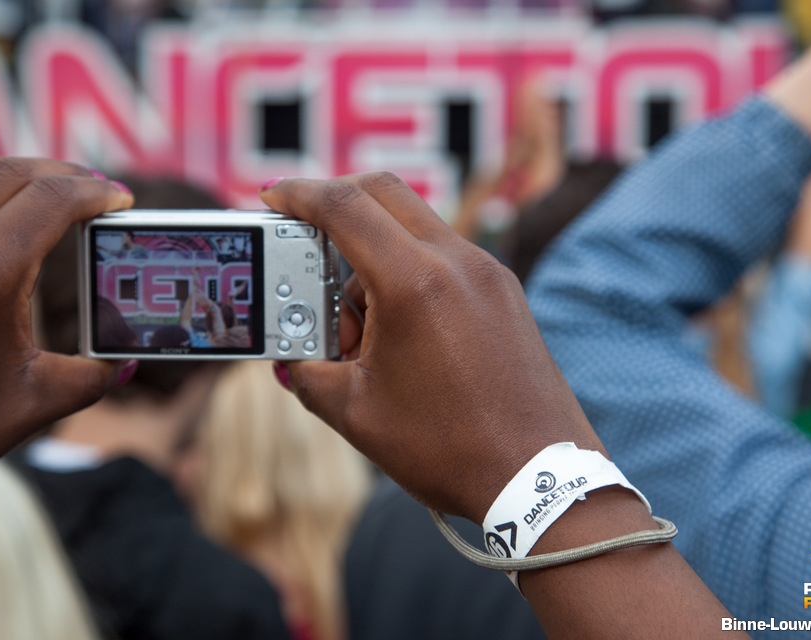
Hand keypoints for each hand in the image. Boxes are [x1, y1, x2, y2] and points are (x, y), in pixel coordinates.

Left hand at [0, 155, 132, 498]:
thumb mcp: (30, 406)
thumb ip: (90, 377)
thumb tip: (125, 362)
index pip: (52, 200)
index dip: (95, 192)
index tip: (121, 199)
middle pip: (11, 173)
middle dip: (63, 174)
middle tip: (96, 190)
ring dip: (12, 171)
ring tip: (46, 189)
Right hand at [261, 172, 599, 522]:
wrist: (537, 479)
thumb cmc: (451, 448)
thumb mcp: (356, 413)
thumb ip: (306, 374)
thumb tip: (290, 358)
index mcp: (415, 282)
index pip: (344, 205)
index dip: (298, 193)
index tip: (273, 197)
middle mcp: (458, 262)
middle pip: (384, 194)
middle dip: (335, 207)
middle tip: (305, 245)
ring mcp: (489, 273)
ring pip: (414, 230)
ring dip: (372, 258)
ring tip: (357, 333)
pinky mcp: (505, 292)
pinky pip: (444, 258)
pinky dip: (409, 274)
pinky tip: (397, 334)